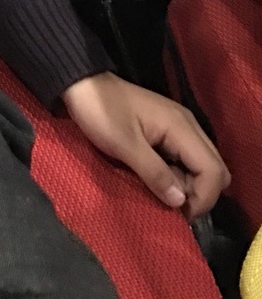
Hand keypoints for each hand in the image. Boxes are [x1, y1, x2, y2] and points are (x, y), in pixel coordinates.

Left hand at [62, 72, 230, 219]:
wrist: (83, 84)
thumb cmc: (101, 112)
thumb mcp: (124, 145)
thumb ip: (155, 173)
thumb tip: (180, 202)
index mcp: (182, 127)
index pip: (213, 171)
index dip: (203, 198)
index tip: (179, 214)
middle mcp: (188, 126)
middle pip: (215, 169)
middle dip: (200, 194)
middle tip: (173, 206)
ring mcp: (179, 127)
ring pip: (202, 165)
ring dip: (188, 185)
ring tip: (161, 194)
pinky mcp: (167, 130)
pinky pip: (186, 159)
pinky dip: (179, 174)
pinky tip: (158, 180)